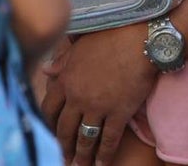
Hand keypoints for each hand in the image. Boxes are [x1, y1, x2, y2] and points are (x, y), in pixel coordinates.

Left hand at [40, 23, 156, 165]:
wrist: (141, 39)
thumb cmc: (111, 35)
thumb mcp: (81, 45)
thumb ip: (62, 60)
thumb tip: (46, 70)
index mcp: (66, 79)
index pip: (48, 109)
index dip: (47, 123)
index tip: (49, 131)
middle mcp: (78, 97)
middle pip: (64, 129)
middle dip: (63, 146)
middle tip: (63, 157)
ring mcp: (98, 107)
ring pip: (85, 138)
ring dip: (82, 154)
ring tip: (80, 165)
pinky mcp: (119, 113)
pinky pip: (109, 139)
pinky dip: (104, 154)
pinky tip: (102, 163)